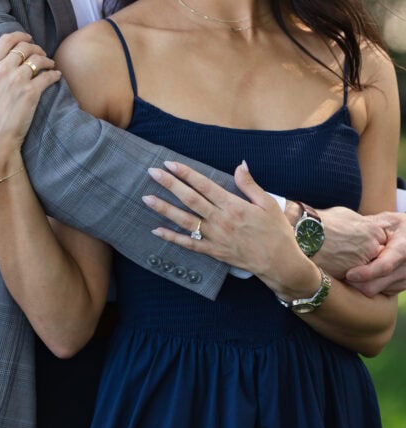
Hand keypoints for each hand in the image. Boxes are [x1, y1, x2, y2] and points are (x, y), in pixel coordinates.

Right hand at [0, 31, 60, 176]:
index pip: (5, 41)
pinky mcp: (32, 93)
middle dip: (34, 47)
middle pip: (25, 47)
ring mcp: (18, 82)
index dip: (19, 35)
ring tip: (49, 64)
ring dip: (46, 59)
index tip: (26, 37)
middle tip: (39, 53)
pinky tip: (56, 77)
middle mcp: (3, 71)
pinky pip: (48, 76)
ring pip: (38, 59)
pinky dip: (54, 74)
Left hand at [143, 161, 317, 297]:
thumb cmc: (277, 231)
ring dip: (164, 208)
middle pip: (190, 199)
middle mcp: (221, 220)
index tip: (170, 163)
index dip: (186, 173)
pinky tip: (156, 229)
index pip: (204, 185)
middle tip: (153, 172)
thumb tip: (240, 164)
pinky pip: (189, 244)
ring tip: (147, 198)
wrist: (280, 264)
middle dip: (170, 184)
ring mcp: (215, 237)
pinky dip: (172, 237)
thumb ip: (250, 184)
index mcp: (233, 206)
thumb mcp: (268, 203)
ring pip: (185, 221)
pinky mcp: (213, 252)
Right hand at [315, 207, 386, 279]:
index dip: (368, 242)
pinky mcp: (352, 275)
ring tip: (339, 258)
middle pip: (375, 256)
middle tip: (348, 251)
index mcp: (374, 231)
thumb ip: (360, 223)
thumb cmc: (324, 221)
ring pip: (365, 268)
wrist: (306, 234)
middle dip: (364, 255)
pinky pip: (354, 278)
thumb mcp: (346, 214)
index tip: (357, 242)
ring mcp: (363, 263)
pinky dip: (346, 274)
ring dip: (356, 266)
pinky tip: (334, 265)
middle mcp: (372, 247)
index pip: (380, 241)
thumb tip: (361, 227)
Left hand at [346, 212, 405, 296]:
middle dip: (355, 283)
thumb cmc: (400, 226)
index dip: (365, 273)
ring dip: (359, 285)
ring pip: (376, 292)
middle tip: (338, 273)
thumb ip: (371, 226)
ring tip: (347, 272)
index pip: (384, 266)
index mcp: (403, 249)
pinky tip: (361, 275)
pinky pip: (380, 293)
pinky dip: (368, 285)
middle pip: (376, 285)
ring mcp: (405, 280)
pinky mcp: (402, 287)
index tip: (348, 274)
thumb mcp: (388, 220)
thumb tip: (347, 227)